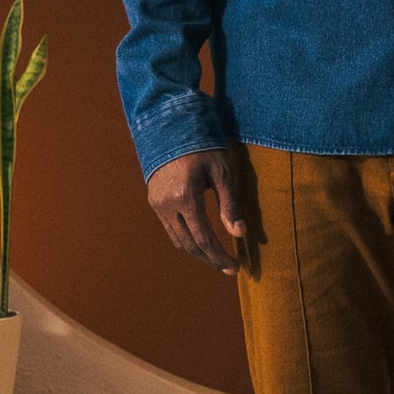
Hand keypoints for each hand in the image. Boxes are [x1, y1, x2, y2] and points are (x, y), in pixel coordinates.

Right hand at [146, 148, 245, 273]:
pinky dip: (186, 239)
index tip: (235, 268)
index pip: (204, 239)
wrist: (171, 125)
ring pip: (177, 240)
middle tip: (228, 267)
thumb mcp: (222, 172)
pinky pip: (170, 228)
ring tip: (216, 257)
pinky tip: (200, 240)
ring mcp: (157, 204)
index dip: (220, 256)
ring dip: (197, 252)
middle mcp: (166, 204)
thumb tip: (239, 234)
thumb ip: (230, 205)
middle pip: (189, 245)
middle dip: (210, 259)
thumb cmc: (204, 145)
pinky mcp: (154, 200)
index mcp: (185, 197)